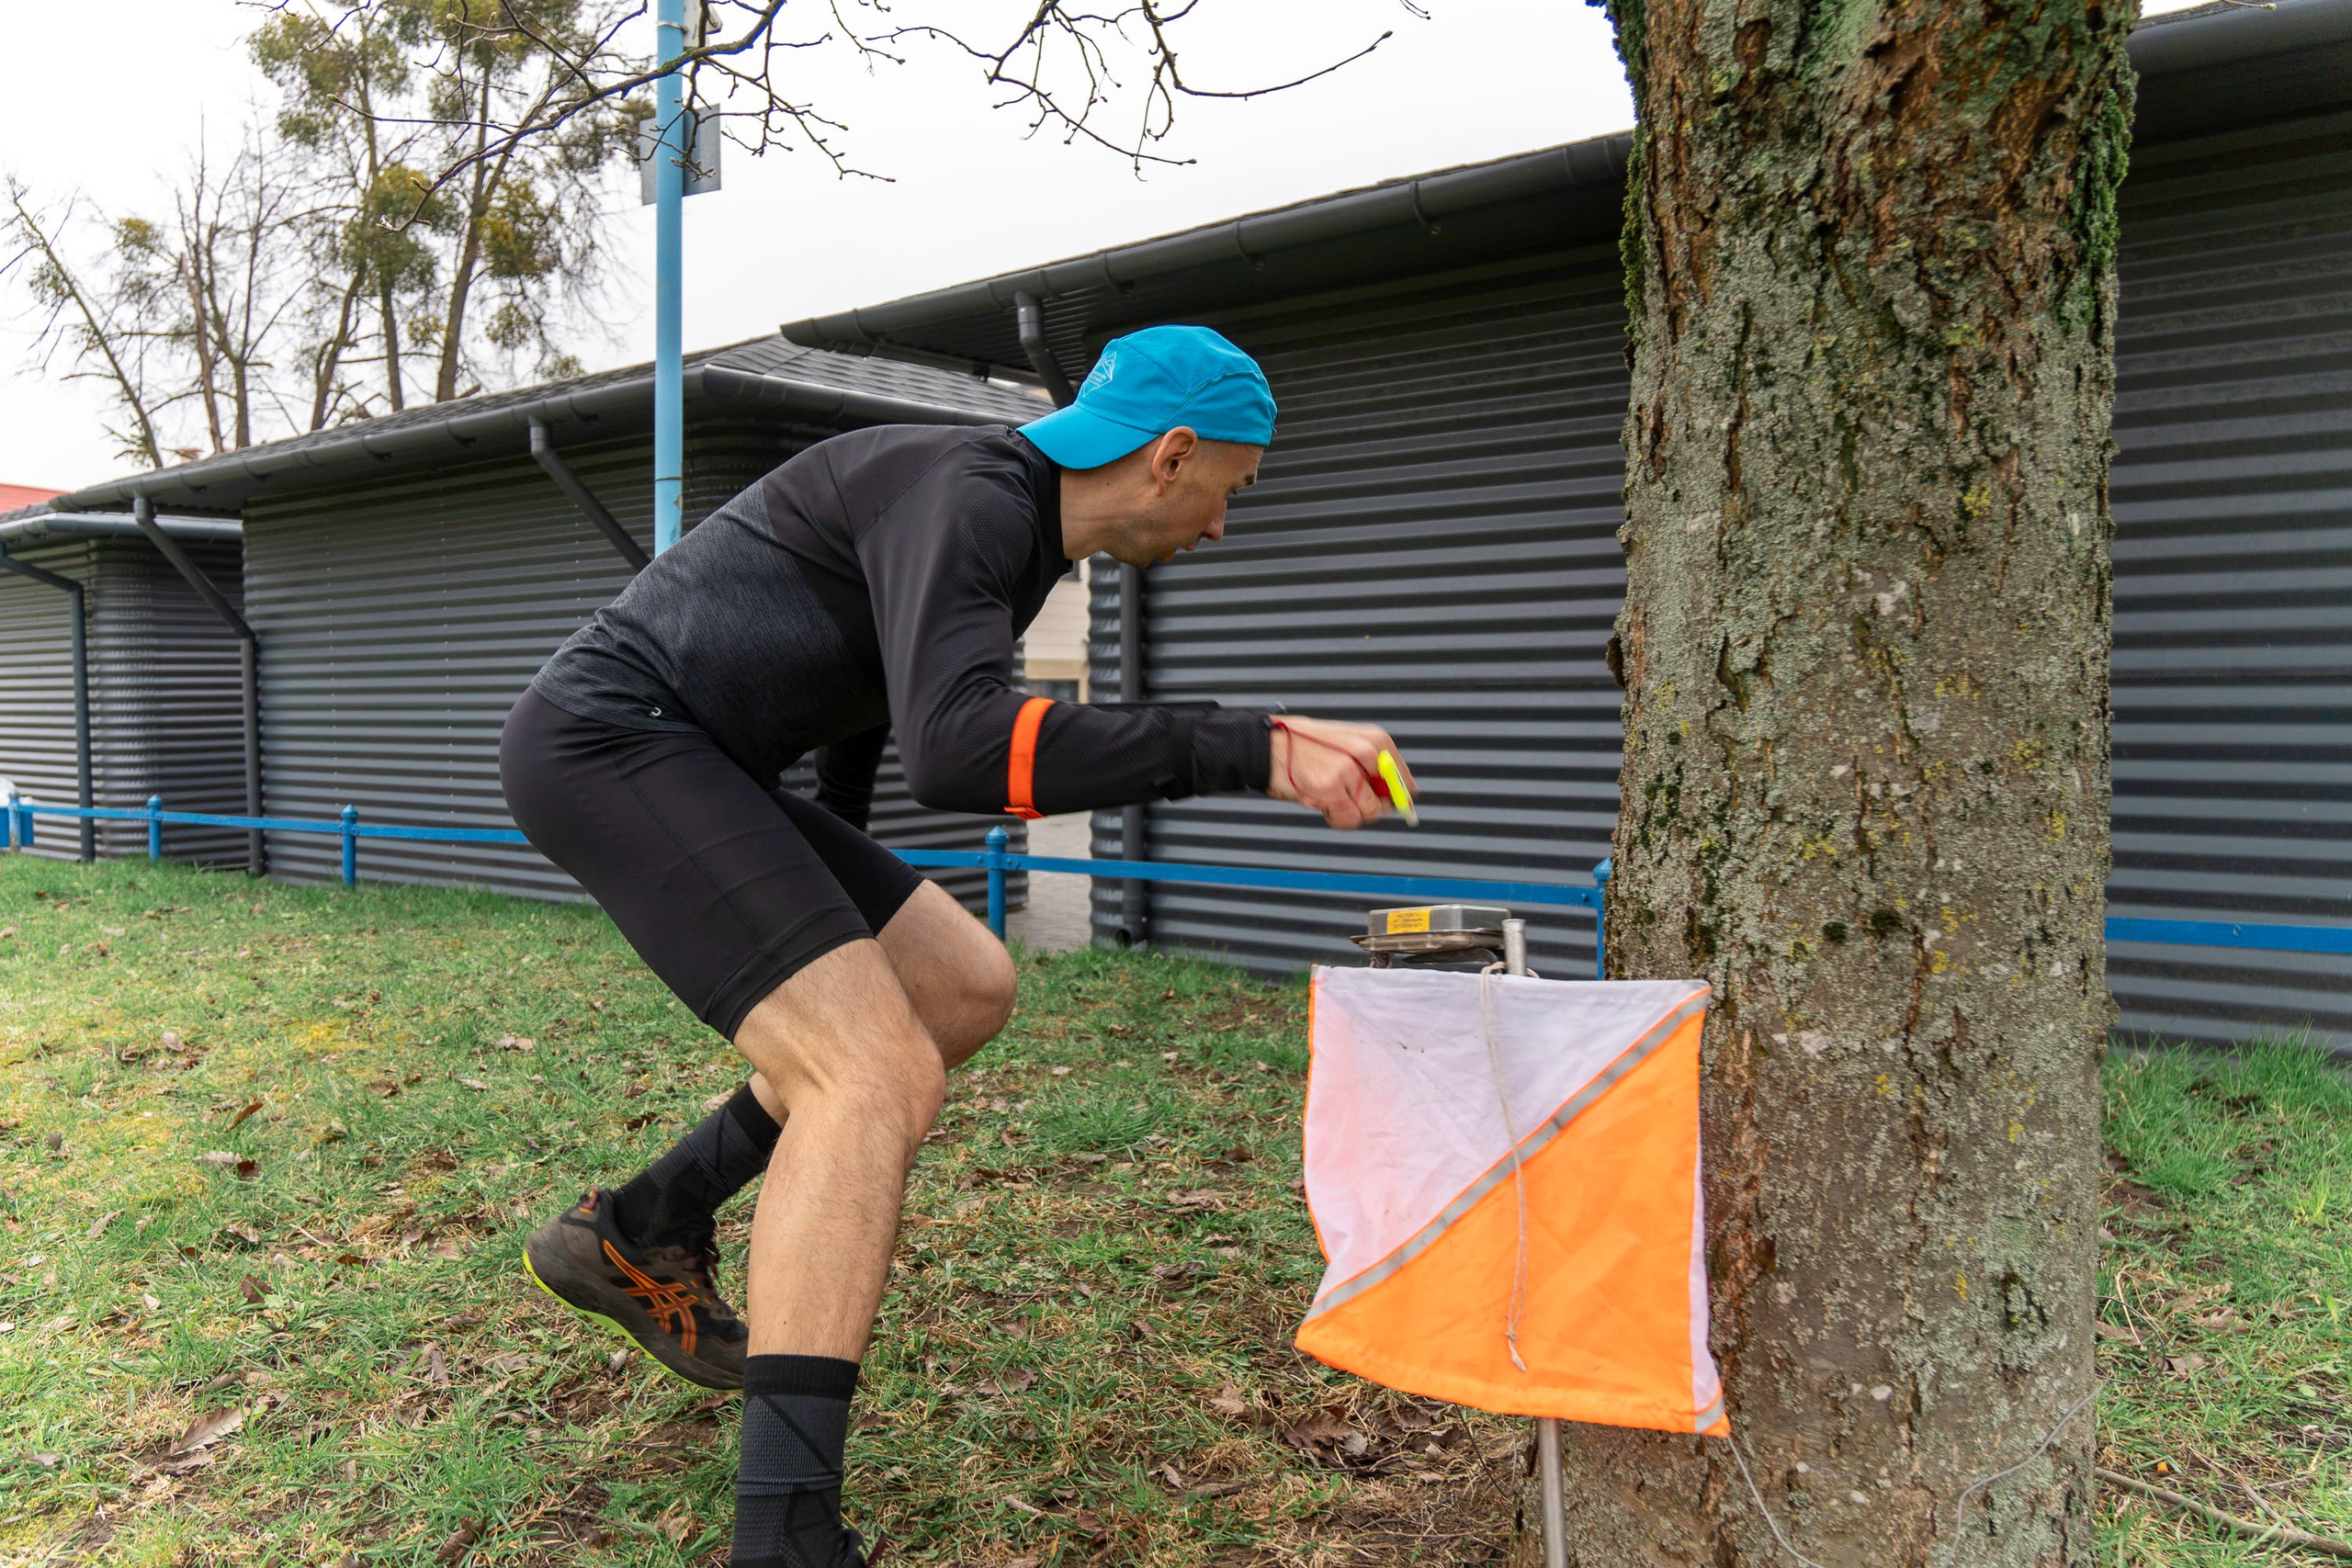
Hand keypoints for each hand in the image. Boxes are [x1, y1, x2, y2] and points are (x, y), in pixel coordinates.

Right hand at [1266, 716, 1414, 829]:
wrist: (1266, 745)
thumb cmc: (1302, 745)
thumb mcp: (1344, 743)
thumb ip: (1372, 765)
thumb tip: (1401, 797)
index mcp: (1374, 739)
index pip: (1402, 778)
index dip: (1397, 797)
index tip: (1390, 805)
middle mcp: (1367, 752)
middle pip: (1387, 801)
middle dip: (1368, 808)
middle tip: (1347, 800)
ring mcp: (1349, 770)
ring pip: (1368, 813)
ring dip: (1350, 814)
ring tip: (1330, 799)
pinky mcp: (1331, 788)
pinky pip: (1347, 819)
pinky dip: (1336, 818)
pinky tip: (1322, 803)